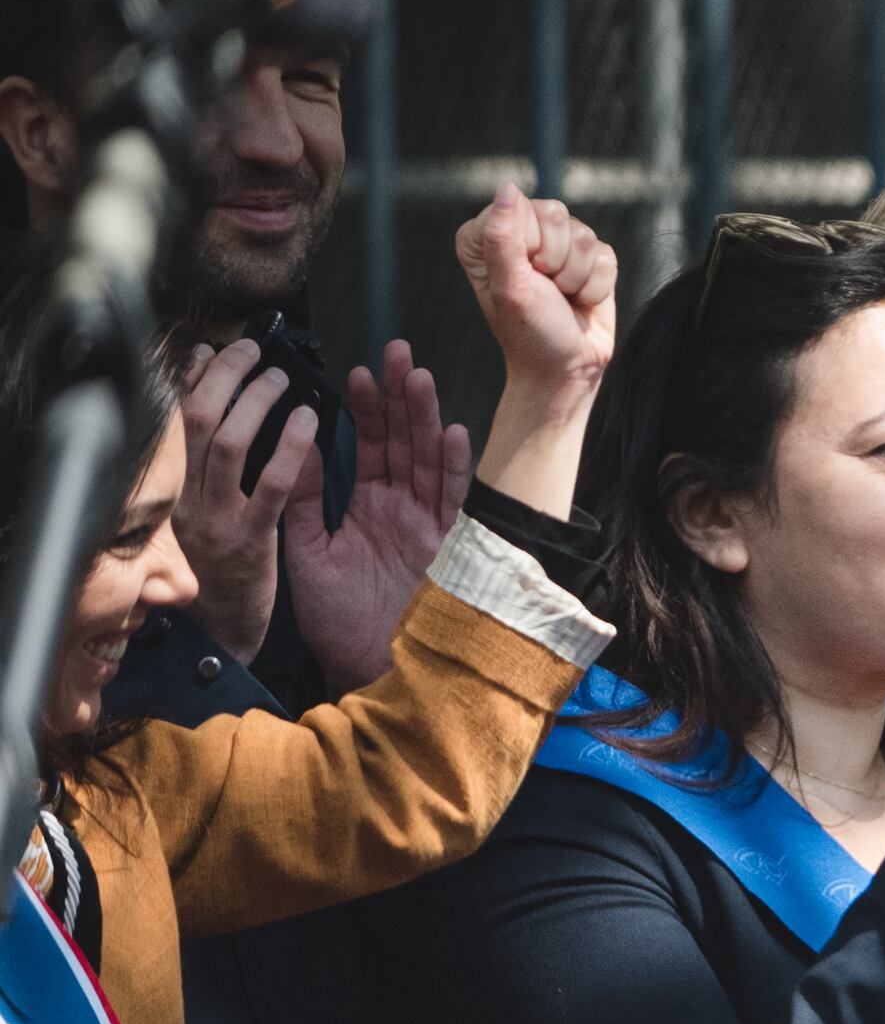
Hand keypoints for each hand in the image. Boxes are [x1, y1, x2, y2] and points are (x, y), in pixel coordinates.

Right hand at [161, 336, 299, 664]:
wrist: (214, 642)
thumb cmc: (212, 573)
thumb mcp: (194, 516)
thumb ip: (200, 471)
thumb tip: (207, 417)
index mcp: (171, 489)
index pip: (174, 417)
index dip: (191, 378)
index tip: (213, 351)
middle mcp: (184, 498)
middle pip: (194, 418)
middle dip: (223, 376)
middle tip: (253, 352)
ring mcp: (215, 519)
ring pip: (224, 441)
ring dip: (254, 400)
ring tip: (281, 378)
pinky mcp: (249, 543)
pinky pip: (272, 487)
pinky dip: (290, 449)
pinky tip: (308, 421)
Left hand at [276, 341, 467, 686]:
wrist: (369, 671)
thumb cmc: (340, 623)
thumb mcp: (307, 551)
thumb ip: (301, 498)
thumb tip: (291, 444)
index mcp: (370, 510)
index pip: (370, 448)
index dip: (365, 411)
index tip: (357, 373)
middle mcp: (403, 512)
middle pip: (404, 444)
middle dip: (400, 398)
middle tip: (395, 352)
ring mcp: (429, 529)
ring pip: (429, 462)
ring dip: (424, 419)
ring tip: (416, 377)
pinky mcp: (449, 550)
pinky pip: (453, 502)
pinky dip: (454, 468)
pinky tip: (449, 433)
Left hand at [454, 187, 619, 510]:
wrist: (567, 369)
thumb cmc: (530, 334)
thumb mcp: (510, 288)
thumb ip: (503, 236)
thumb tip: (508, 187)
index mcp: (487, 234)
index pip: (521, 208)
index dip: (530, 246)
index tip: (525, 278)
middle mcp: (520, 232)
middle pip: (557, 215)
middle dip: (558, 260)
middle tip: (546, 289)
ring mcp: (557, 244)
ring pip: (585, 234)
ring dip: (578, 276)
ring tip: (563, 298)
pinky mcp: (589, 259)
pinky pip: (607, 253)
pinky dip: (598, 284)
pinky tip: (580, 299)